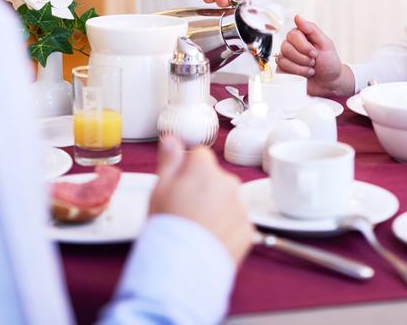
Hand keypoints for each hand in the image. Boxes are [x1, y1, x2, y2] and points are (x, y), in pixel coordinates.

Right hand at [149, 136, 251, 266]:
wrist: (182, 267)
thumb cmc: (167, 227)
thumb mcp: (159, 189)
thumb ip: (169, 160)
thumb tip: (172, 139)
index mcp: (205, 170)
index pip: (199, 156)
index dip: (187, 169)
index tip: (179, 186)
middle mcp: (228, 183)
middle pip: (216, 178)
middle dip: (204, 189)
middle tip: (186, 210)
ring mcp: (240, 207)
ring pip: (227, 200)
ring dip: (217, 209)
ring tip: (197, 228)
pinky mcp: (248, 230)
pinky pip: (236, 222)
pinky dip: (226, 229)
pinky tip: (209, 239)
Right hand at [276, 14, 353, 97]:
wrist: (330, 83)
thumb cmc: (329, 63)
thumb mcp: (325, 44)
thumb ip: (311, 29)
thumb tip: (297, 17)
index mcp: (302, 36)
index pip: (293, 34)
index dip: (303, 46)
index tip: (315, 53)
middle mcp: (292, 45)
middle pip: (286, 47)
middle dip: (302, 58)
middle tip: (313, 62)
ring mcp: (287, 58)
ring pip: (283, 59)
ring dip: (300, 67)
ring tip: (311, 70)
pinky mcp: (284, 70)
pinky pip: (281, 69)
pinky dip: (295, 74)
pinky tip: (304, 75)